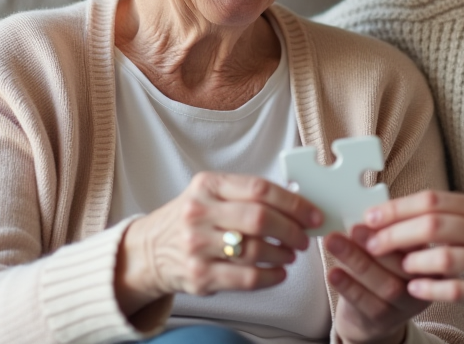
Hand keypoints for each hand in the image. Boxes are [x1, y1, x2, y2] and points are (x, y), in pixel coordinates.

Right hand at [115, 172, 322, 316]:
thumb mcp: (211, 194)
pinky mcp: (199, 276)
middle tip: (304, 238)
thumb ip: (248, 195)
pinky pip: (246, 278)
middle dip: (291, 230)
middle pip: (260, 219)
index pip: (260, 189)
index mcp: (207, 185)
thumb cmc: (193, 218)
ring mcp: (197, 246)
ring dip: (283, 254)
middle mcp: (199, 213)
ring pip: (255, 250)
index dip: (293, 203)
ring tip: (290, 254)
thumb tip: (298, 205)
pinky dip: (270, 277)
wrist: (150, 250)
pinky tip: (278, 272)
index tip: (313, 214)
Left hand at [326, 225, 425, 343]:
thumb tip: (362, 211)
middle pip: (403, 263)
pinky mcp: (385, 320)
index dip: (397, 226)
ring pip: (386, 284)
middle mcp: (425, 283)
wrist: (373, 316)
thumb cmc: (380, 270)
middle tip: (354, 227)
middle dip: (375, 242)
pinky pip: (367, 303)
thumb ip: (383, 232)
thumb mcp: (389, 249)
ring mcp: (407, 304)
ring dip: (357, 261)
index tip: (374, 214)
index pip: (419, 239)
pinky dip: (348, 286)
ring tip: (334, 242)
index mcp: (430, 256)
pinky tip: (333, 272)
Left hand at [363, 191, 463, 336]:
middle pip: (434, 223)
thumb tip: (401, 215)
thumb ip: (454, 219)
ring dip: (412, 261)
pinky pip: (460, 288)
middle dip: (396, 233)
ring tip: (394, 267)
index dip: (397, 207)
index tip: (371, 217)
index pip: (434, 199)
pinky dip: (432, 288)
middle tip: (372, 243)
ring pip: (445, 255)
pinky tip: (414, 289)